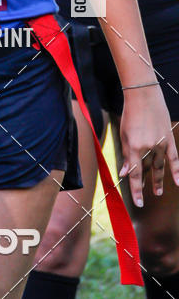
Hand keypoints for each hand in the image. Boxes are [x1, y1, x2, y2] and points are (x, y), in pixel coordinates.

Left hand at [118, 86, 178, 206]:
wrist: (143, 95)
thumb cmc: (130, 114)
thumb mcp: (124, 134)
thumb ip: (126, 154)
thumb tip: (125, 173)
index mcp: (134, 146)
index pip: (135, 173)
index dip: (136, 189)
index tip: (138, 203)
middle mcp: (149, 146)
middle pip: (147, 171)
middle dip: (145, 185)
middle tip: (144, 198)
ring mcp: (160, 143)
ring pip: (160, 166)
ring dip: (158, 179)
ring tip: (156, 192)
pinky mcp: (168, 138)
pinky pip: (174, 158)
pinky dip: (176, 170)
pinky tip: (178, 181)